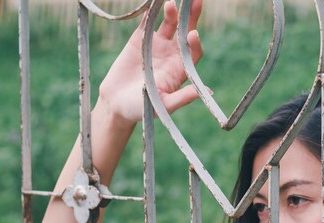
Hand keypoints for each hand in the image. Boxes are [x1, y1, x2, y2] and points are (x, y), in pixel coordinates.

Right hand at [97, 0, 203, 124]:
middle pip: (186, 33)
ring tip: (171, 3)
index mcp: (180, 70)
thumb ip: (182, 98)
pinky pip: (148, 22)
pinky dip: (151, 11)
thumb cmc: (142, 109)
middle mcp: (172, 55)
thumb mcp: (163, 106)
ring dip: (172, 12)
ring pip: (169, 24)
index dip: (194, 43)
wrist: (117, 104)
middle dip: (191, 17)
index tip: (193, 34)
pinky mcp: (140, 40)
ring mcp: (157, 45)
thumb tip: (207, 92)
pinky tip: (155, 1)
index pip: (193, 52)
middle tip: (196, 1)